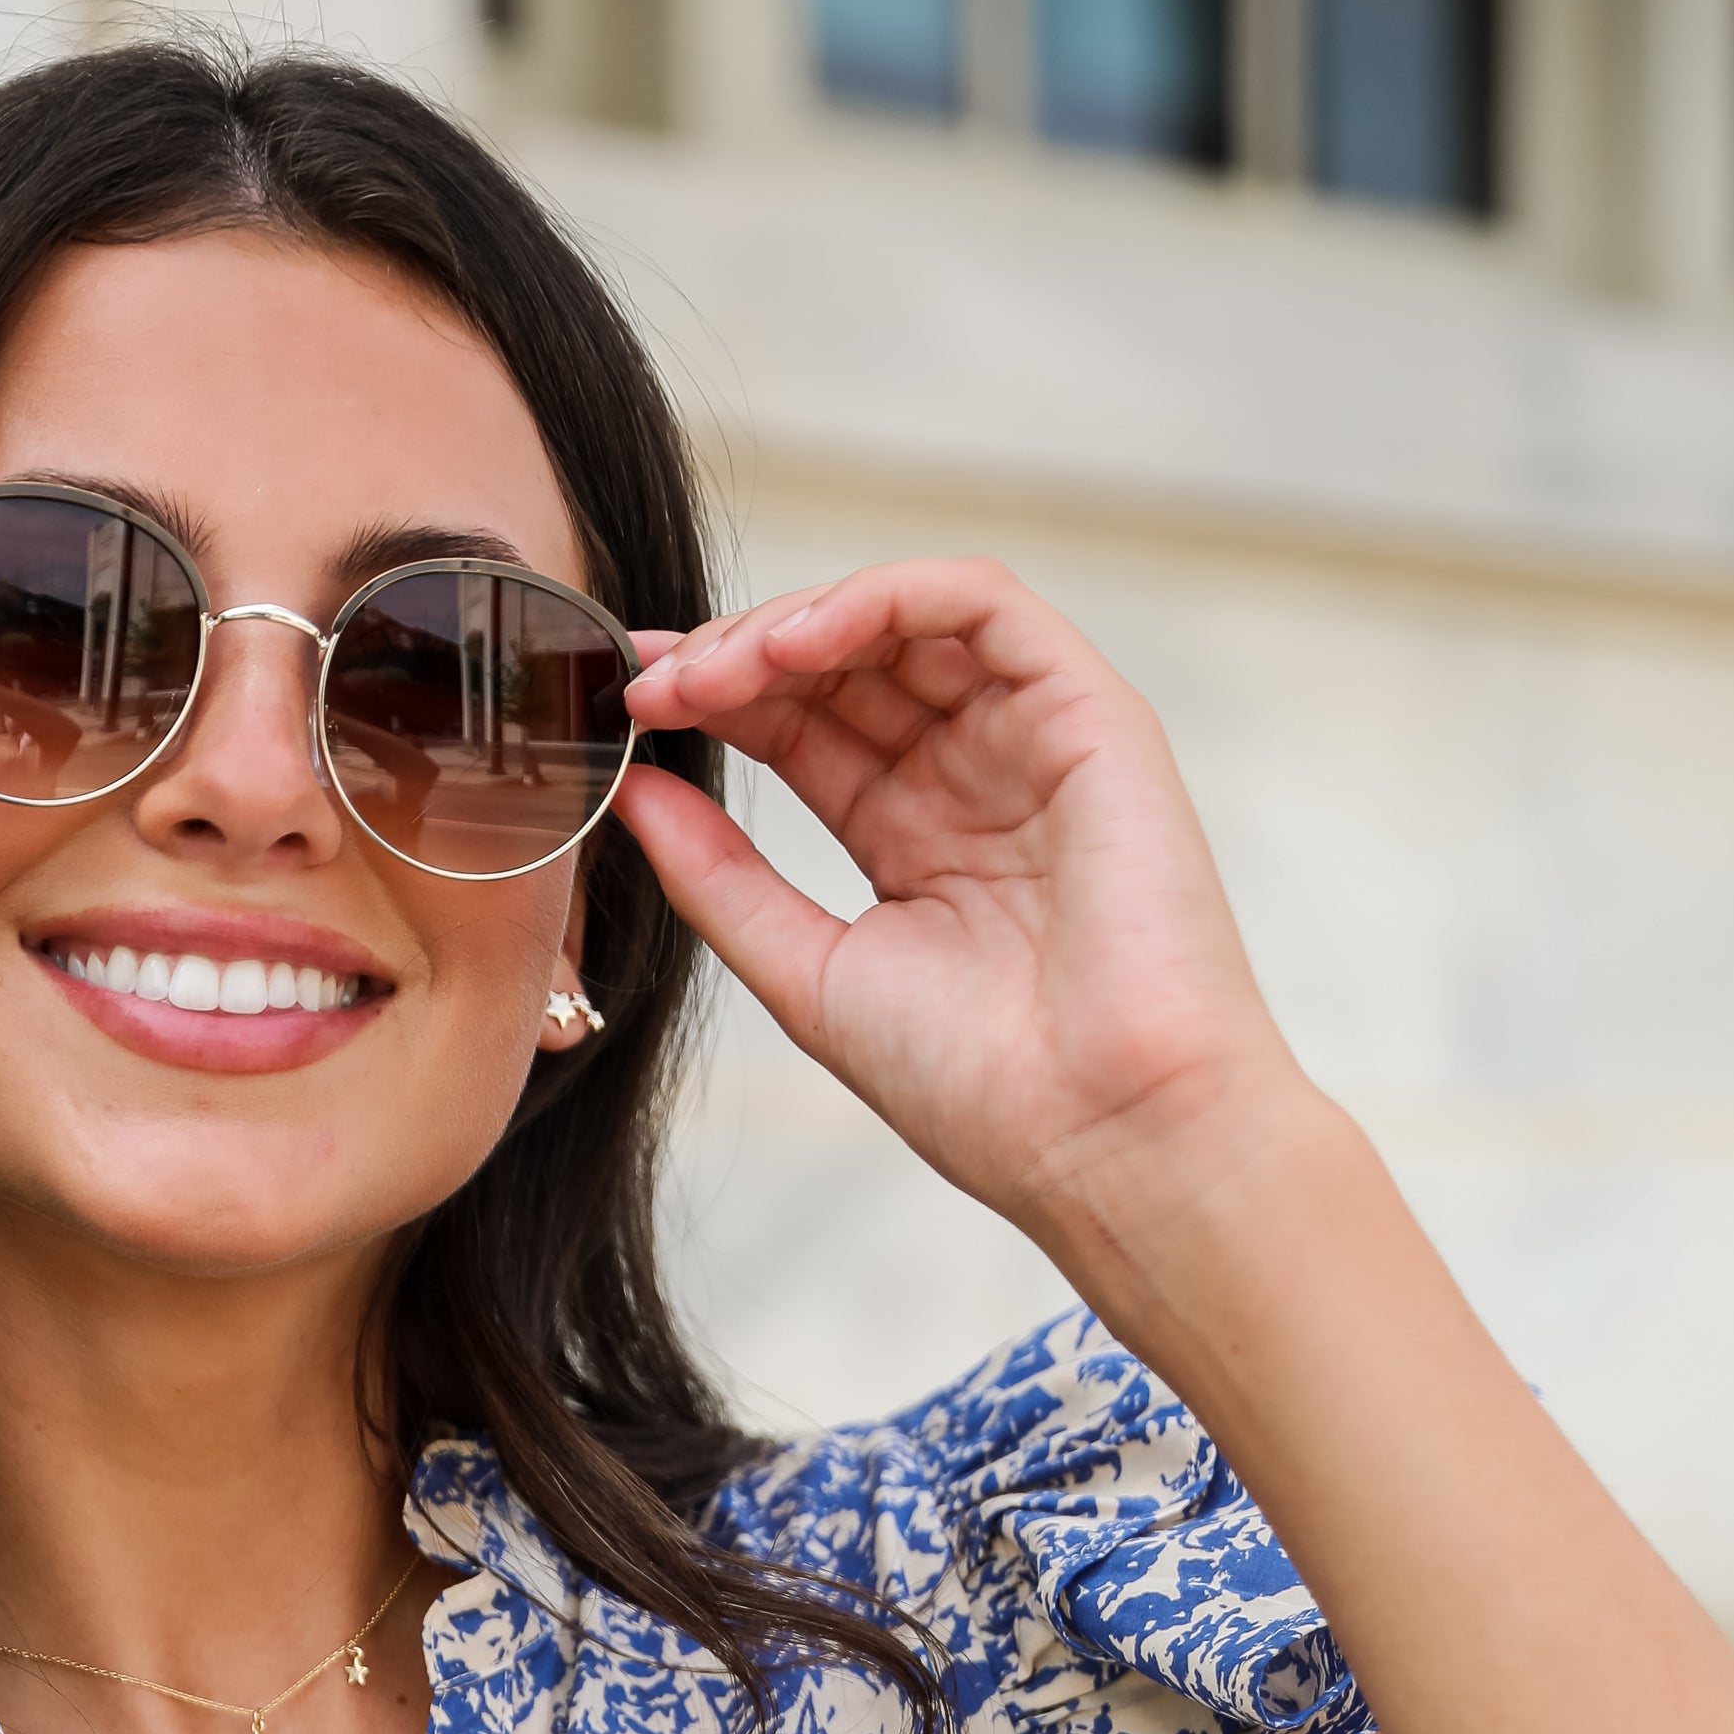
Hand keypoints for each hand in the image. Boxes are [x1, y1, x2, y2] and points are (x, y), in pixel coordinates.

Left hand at [617, 559, 1315, 1268]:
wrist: (1102, 1134)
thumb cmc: (979, 1089)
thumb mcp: (806, 973)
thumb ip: (718, 879)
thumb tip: (631, 791)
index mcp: (914, 839)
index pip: (805, 728)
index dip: (717, 702)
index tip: (633, 708)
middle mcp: (974, 777)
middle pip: (845, 665)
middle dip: (740, 657)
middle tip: (657, 686)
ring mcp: (1033, 739)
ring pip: (906, 620)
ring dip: (796, 625)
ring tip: (716, 671)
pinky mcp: (1090, 712)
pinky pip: (983, 606)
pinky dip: (885, 598)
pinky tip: (800, 641)